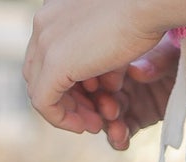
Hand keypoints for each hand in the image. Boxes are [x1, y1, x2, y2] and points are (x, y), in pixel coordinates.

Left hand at [23, 0, 167, 133]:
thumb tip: (106, 81)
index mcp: (54, 11)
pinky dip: (62, 119)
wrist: (146, 2)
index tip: (97, 96)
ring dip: (66, 112)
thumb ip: (100, 54)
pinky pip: (44, 103)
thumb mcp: (112, 33)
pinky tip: (87, 125)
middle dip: (66, 99)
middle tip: (94, 115)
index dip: (69, 82)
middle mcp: (43, 23)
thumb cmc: (140, 12)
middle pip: (39, 73)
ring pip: (39, 89)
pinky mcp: (54, 63)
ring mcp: (45, 42)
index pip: (46, 55)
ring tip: (94, 123)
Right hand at [74, 37, 180, 150]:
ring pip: (105, 117)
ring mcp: (125, 101)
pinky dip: (119, 139)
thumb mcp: (170, 53)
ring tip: (117, 129)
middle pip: (95, 96)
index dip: (91, 80)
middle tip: (109, 109)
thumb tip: (137, 71)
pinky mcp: (136, 120)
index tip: (96, 85)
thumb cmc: (182, 53)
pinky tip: (121, 139)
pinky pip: (121, 133)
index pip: (94, 70)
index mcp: (116, 57)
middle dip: (98, 105)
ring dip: (108, 125)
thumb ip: (155, 61)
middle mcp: (115, 79)